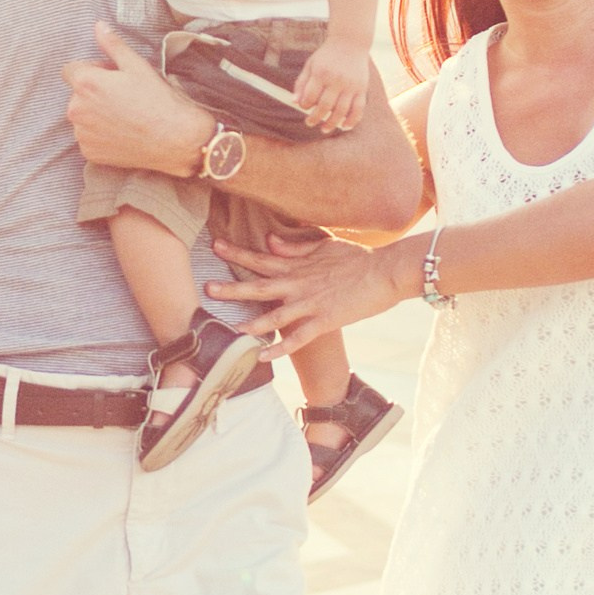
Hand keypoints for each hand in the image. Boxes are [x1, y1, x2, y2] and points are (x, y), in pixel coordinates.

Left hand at [62, 21, 210, 174]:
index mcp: (85, 84)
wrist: (174, 139)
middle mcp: (76, 110)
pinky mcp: (89, 153)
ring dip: (96, 114)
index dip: (91, 69)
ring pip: (82, 117)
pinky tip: (123, 132)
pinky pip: (89, 138)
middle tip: (123, 95)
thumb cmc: (157, 100)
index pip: (70, 69)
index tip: (111, 75)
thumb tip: (98, 27)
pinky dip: (100, 135)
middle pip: (76, 94)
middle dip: (93, 92)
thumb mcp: (137, 66)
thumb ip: (112, 45)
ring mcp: (82, 134)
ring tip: (124, 115)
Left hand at [209, 228, 408, 353]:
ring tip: (228, 328)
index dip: (237, 252)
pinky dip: (280, 348)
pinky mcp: (325, 321)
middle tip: (206, 288)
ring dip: (249, 322)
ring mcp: (311, 304)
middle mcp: (299, 284)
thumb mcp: (325, 245)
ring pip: (273, 316)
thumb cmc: (358, 258)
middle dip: (231, 288)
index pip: (262, 258)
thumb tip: (268, 239)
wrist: (386, 273)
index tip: (215, 245)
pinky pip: (297, 338)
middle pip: (259, 286)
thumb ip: (295, 246)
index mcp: (298, 266)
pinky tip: (263, 355)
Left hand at [292, 37, 366, 134]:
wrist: (350, 42)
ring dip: (332, 123)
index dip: (305, 105)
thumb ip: (301, 83)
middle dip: (315, 118)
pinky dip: (352, 120)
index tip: (304, 107)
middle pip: (325, 107)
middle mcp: (336, 80)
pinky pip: (359, 109)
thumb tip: (294, 102)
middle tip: (310, 123)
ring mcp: (351, 85)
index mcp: (321, 73)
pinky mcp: (362, 89)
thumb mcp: (311, 65)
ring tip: (324, 129)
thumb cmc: (327, 55)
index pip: (310, 97)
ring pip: (341, 111)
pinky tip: (345, 126)